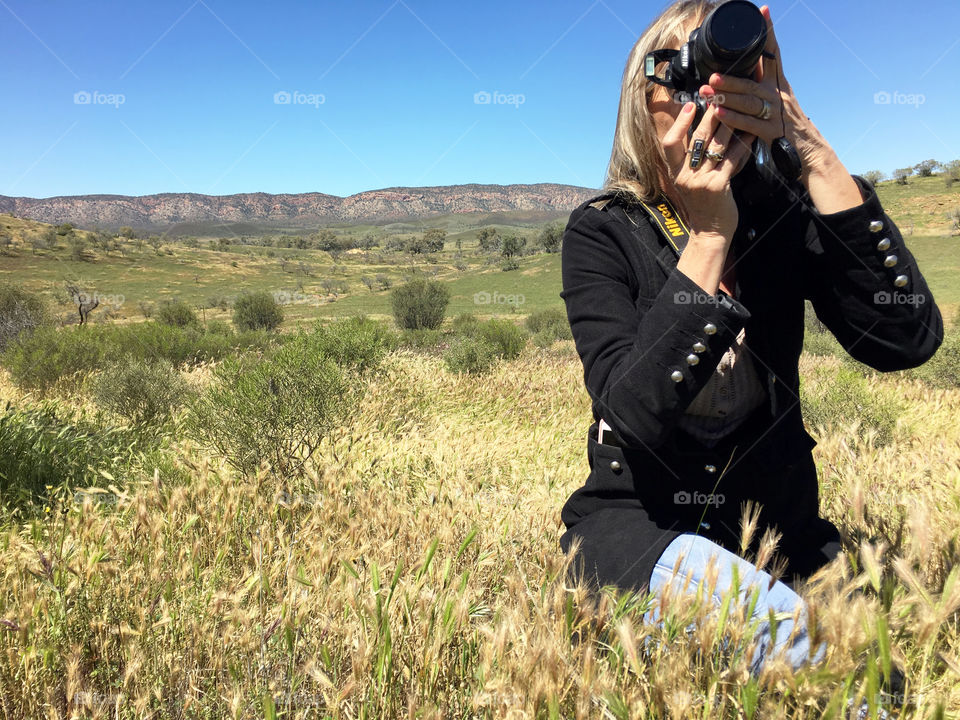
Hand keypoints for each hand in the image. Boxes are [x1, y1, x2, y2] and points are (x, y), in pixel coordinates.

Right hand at [661, 99, 755, 240]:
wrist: (710, 233)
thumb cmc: (703, 206)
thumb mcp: (690, 183)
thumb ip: (693, 161)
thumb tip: (703, 133)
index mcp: (674, 173)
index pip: (669, 143)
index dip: (679, 123)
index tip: (689, 106)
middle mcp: (684, 176)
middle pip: (697, 139)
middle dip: (711, 116)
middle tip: (721, 98)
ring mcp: (700, 181)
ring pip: (716, 146)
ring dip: (729, 125)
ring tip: (738, 110)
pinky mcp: (718, 186)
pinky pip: (732, 159)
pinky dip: (741, 145)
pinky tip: (749, 135)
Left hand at [700, 5, 828, 174]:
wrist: (808, 151)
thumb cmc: (786, 125)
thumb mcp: (777, 100)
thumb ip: (761, 85)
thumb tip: (746, 67)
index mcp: (779, 84)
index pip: (773, 53)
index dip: (767, 33)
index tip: (763, 11)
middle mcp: (778, 95)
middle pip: (753, 81)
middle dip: (731, 77)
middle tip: (712, 74)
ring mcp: (776, 113)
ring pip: (749, 102)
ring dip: (727, 96)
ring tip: (708, 92)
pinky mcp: (772, 132)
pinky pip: (749, 124)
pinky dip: (733, 118)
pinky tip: (718, 113)